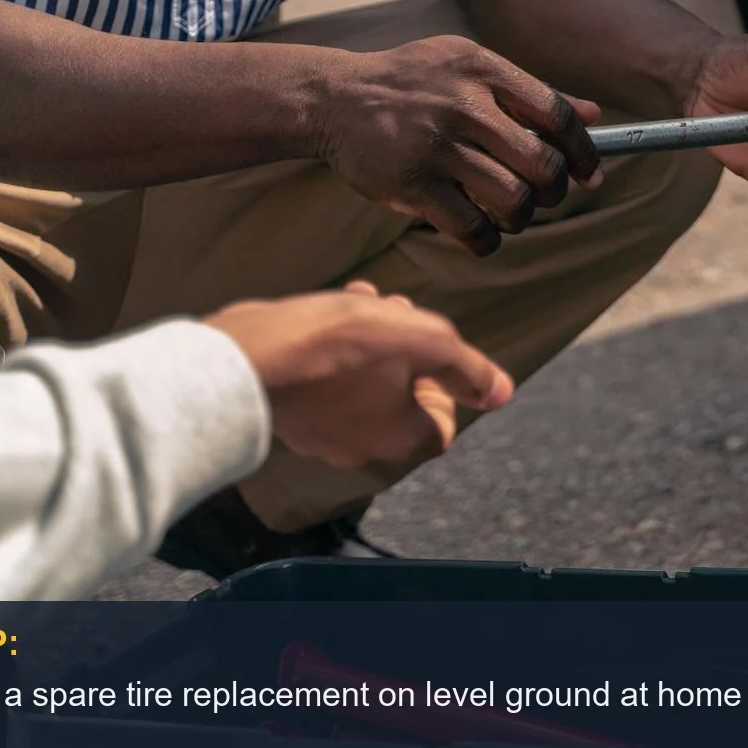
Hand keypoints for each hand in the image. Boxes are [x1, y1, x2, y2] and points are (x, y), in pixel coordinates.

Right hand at [205, 281, 511, 470]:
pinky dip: (335, 347)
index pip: (445, 420)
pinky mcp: (288, 414)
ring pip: (364, 382)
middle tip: (396, 310)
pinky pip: (326, 382)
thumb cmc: (339, 346)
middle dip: (407, 347)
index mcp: (401, 441)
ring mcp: (320, 436)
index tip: (427, 348)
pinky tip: (327, 309)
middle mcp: (362, 449)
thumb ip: (468, 368)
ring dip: (373, 337)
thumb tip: (503, 392)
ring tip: (364, 298)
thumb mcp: (423, 341)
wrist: (244, 357)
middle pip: (404, 397)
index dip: (445, 380)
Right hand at [313, 37, 602, 254]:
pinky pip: (471, 227)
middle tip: (542, 196)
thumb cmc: (414, 83)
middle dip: (553, 191)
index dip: (583, 152)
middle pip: (543, 164)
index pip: (558, 115)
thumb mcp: (470, 67)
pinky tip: (481, 232)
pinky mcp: (411, 182)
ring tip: (509, 213)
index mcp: (484, 70)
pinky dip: (486, 239)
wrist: (334, 97)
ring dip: (521, 217)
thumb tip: (596, 115)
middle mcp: (464, 104)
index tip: (588, 174)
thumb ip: (531, 92)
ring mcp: (436, 145)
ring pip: (513, 200)